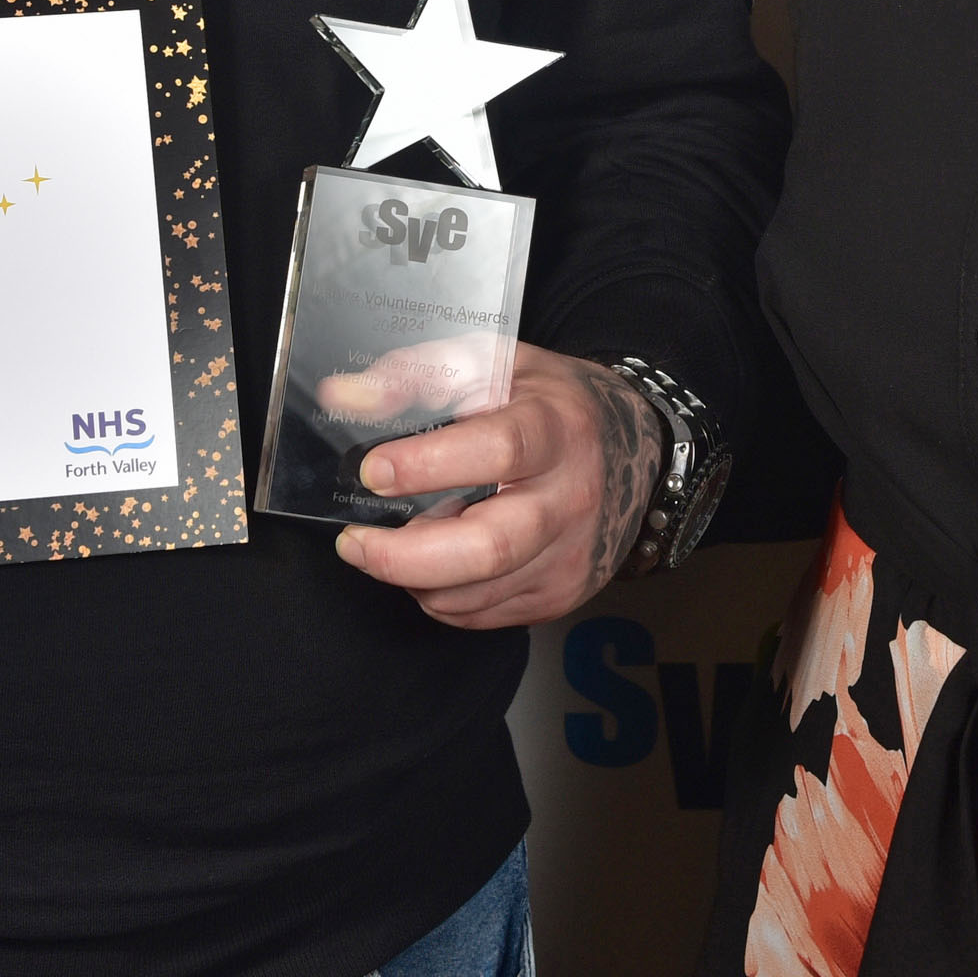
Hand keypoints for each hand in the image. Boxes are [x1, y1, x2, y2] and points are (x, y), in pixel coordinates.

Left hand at [331, 344, 662, 628]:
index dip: (428, 465)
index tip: (372, 470)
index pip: (498, 450)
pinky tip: (432, 561)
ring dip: (414, 578)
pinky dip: (441, 596)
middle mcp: (572, 497)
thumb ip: (415, 373)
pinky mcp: (562, 594)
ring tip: (390, 546)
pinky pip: (484, 616)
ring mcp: (571, 555)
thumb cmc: (544, 401)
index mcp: (556, 428)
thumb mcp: (490, 361)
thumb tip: (343, 397)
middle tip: (353, 541)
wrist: (633, 447)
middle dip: (404, 556)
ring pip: (477, 594)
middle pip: (488, 548)